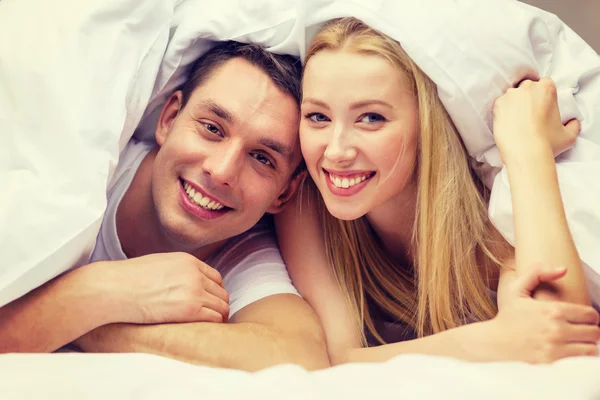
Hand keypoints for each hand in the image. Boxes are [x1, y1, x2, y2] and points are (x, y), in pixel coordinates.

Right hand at [100, 252, 229, 324]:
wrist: (114, 288)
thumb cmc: (128, 279)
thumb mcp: (159, 263)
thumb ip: (178, 270)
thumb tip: (184, 283)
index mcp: (188, 261)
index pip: (216, 278)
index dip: (214, 291)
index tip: (208, 302)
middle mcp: (195, 274)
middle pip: (221, 292)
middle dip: (217, 304)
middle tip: (209, 316)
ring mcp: (194, 291)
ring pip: (222, 306)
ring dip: (217, 316)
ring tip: (205, 325)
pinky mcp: (189, 309)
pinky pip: (214, 317)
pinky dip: (213, 324)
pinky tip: (202, 329)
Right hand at [484, 264, 599, 362]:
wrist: (495, 340)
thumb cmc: (508, 315)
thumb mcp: (517, 288)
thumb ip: (538, 273)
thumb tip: (562, 269)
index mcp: (552, 310)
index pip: (591, 314)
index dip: (591, 315)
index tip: (584, 317)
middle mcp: (556, 329)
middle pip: (594, 331)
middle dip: (591, 329)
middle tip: (582, 328)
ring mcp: (555, 346)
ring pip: (591, 346)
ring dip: (587, 342)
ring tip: (578, 339)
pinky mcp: (553, 359)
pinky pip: (581, 358)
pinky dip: (581, 353)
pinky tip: (573, 349)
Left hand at [492, 77, 580, 160]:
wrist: (525, 152)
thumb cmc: (548, 144)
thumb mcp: (569, 135)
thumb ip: (573, 125)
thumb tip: (573, 123)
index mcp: (547, 88)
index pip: (544, 84)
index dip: (541, 95)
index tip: (540, 106)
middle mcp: (528, 87)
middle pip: (526, 88)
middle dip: (527, 98)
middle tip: (528, 114)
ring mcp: (511, 95)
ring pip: (512, 96)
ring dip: (514, 104)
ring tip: (516, 121)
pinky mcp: (498, 104)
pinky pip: (500, 105)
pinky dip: (502, 112)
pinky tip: (507, 123)